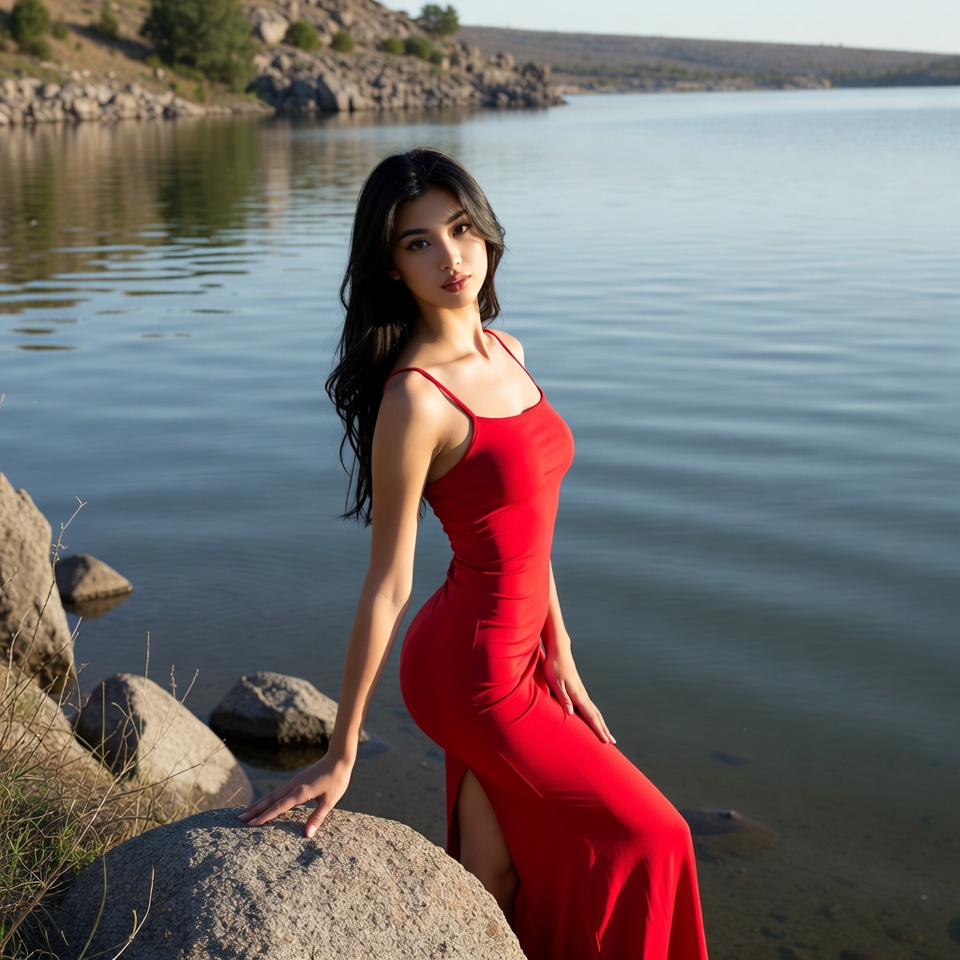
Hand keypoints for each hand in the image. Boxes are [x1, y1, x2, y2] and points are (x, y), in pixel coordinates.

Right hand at [238, 753, 352, 837]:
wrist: (339, 758)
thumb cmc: (337, 780)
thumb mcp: (330, 800)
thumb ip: (317, 817)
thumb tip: (307, 835)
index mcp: (301, 792)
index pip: (279, 806)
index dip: (265, 816)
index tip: (251, 824)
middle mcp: (294, 786)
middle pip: (270, 799)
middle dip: (255, 810)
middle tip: (240, 819)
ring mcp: (294, 782)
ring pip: (273, 794)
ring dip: (259, 804)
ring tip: (246, 812)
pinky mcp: (297, 781)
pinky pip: (279, 792)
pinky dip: (269, 799)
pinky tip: (265, 804)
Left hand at [543, 648, 615, 744]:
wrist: (559, 651)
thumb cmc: (554, 667)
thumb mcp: (555, 683)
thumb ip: (563, 698)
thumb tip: (572, 714)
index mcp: (578, 695)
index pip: (591, 716)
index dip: (598, 730)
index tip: (606, 741)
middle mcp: (582, 695)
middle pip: (596, 715)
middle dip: (604, 729)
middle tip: (612, 743)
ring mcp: (582, 692)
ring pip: (594, 711)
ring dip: (601, 724)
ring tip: (607, 734)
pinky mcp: (578, 690)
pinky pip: (589, 707)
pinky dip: (595, 716)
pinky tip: (594, 720)